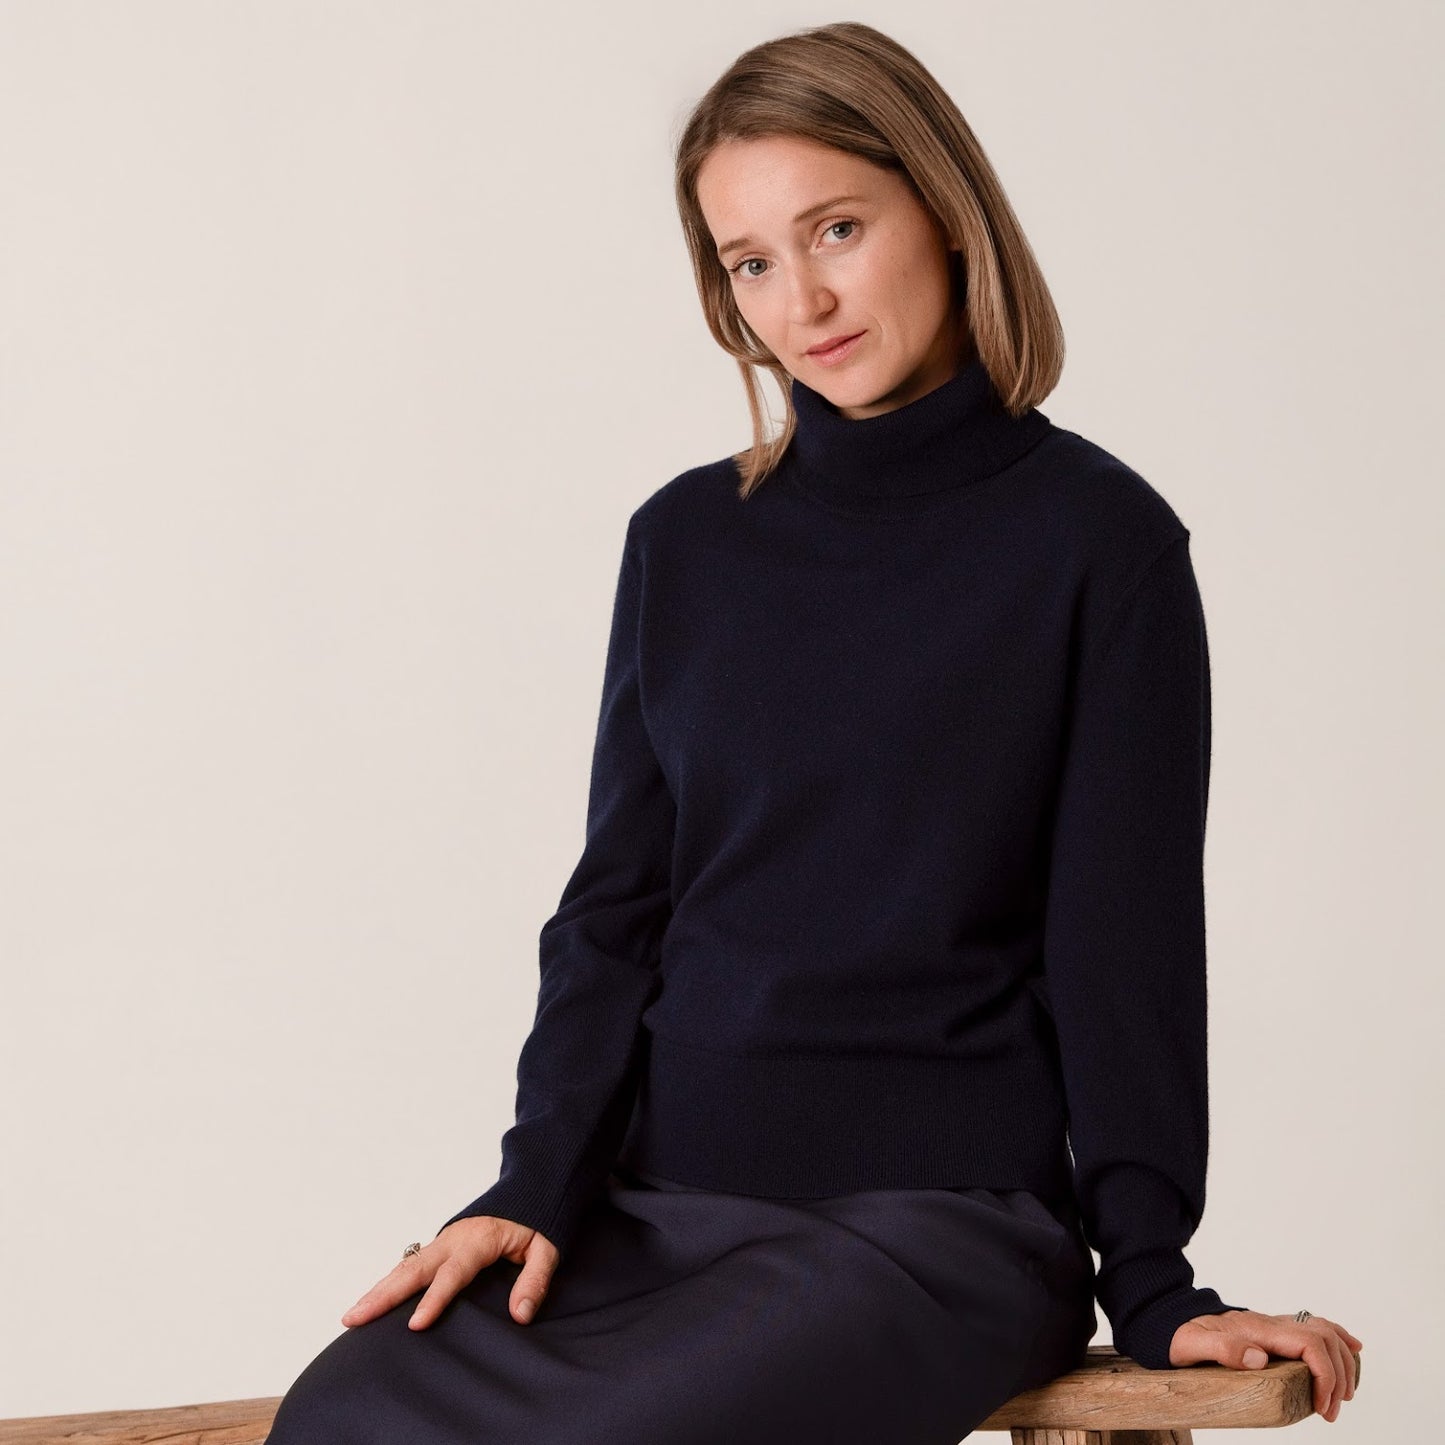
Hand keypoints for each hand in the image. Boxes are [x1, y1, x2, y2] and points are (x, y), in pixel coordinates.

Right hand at [340, 1217, 560, 1331]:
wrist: (530, 1187)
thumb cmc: (538, 1220)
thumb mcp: (547, 1247)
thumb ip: (535, 1279)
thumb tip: (520, 1314)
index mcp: (479, 1239)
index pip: (453, 1273)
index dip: (435, 1299)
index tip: (416, 1324)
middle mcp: (454, 1239)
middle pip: (414, 1269)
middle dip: (383, 1295)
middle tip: (353, 1319)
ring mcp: (443, 1242)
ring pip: (405, 1267)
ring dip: (377, 1290)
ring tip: (351, 1316)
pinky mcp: (440, 1247)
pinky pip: (410, 1266)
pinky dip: (388, 1283)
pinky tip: (371, 1302)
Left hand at [1168, 1309, 1362, 1420]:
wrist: (1171, 1320)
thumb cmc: (1180, 1335)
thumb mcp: (1192, 1345)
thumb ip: (1223, 1349)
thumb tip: (1260, 1358)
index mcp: (1257, 1329)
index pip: (1309, 1342)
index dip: (1325, 1374)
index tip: (1321, 1406)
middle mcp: (1270, 1323)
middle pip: (1323, 1338)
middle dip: (1338, 1376)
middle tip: (1330, 1411)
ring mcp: (1274, 1325)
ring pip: (1324, 1332)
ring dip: (1342, 1363)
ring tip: (1342, 1396)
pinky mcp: (1274, 1331)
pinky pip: (1314, 1328)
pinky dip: (1338, 1338)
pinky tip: (1352, 1349)